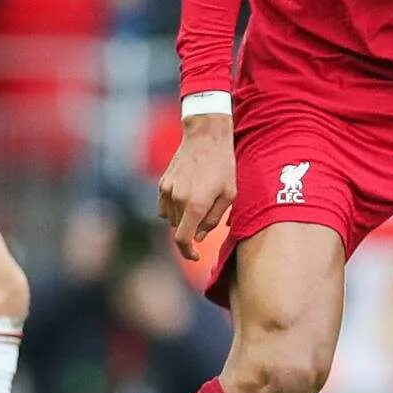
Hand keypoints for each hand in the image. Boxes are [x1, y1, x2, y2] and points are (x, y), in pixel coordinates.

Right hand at [157, 115, 236, 262]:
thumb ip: (213, 219)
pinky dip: (173, 208)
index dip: (188, 252)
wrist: (206, 136)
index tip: (195, 256)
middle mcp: (177, 199)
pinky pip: (164, 206)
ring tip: (198, 202)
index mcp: (195, 205)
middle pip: (179, 229)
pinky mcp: (163, 183)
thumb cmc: (223, 165)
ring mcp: (167, 191)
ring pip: (170, 219)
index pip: (183, 240)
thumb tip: (199, 237)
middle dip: (191, 230)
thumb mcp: (229, 194)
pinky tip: (187, 195)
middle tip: (207, 215)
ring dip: (182, 219)